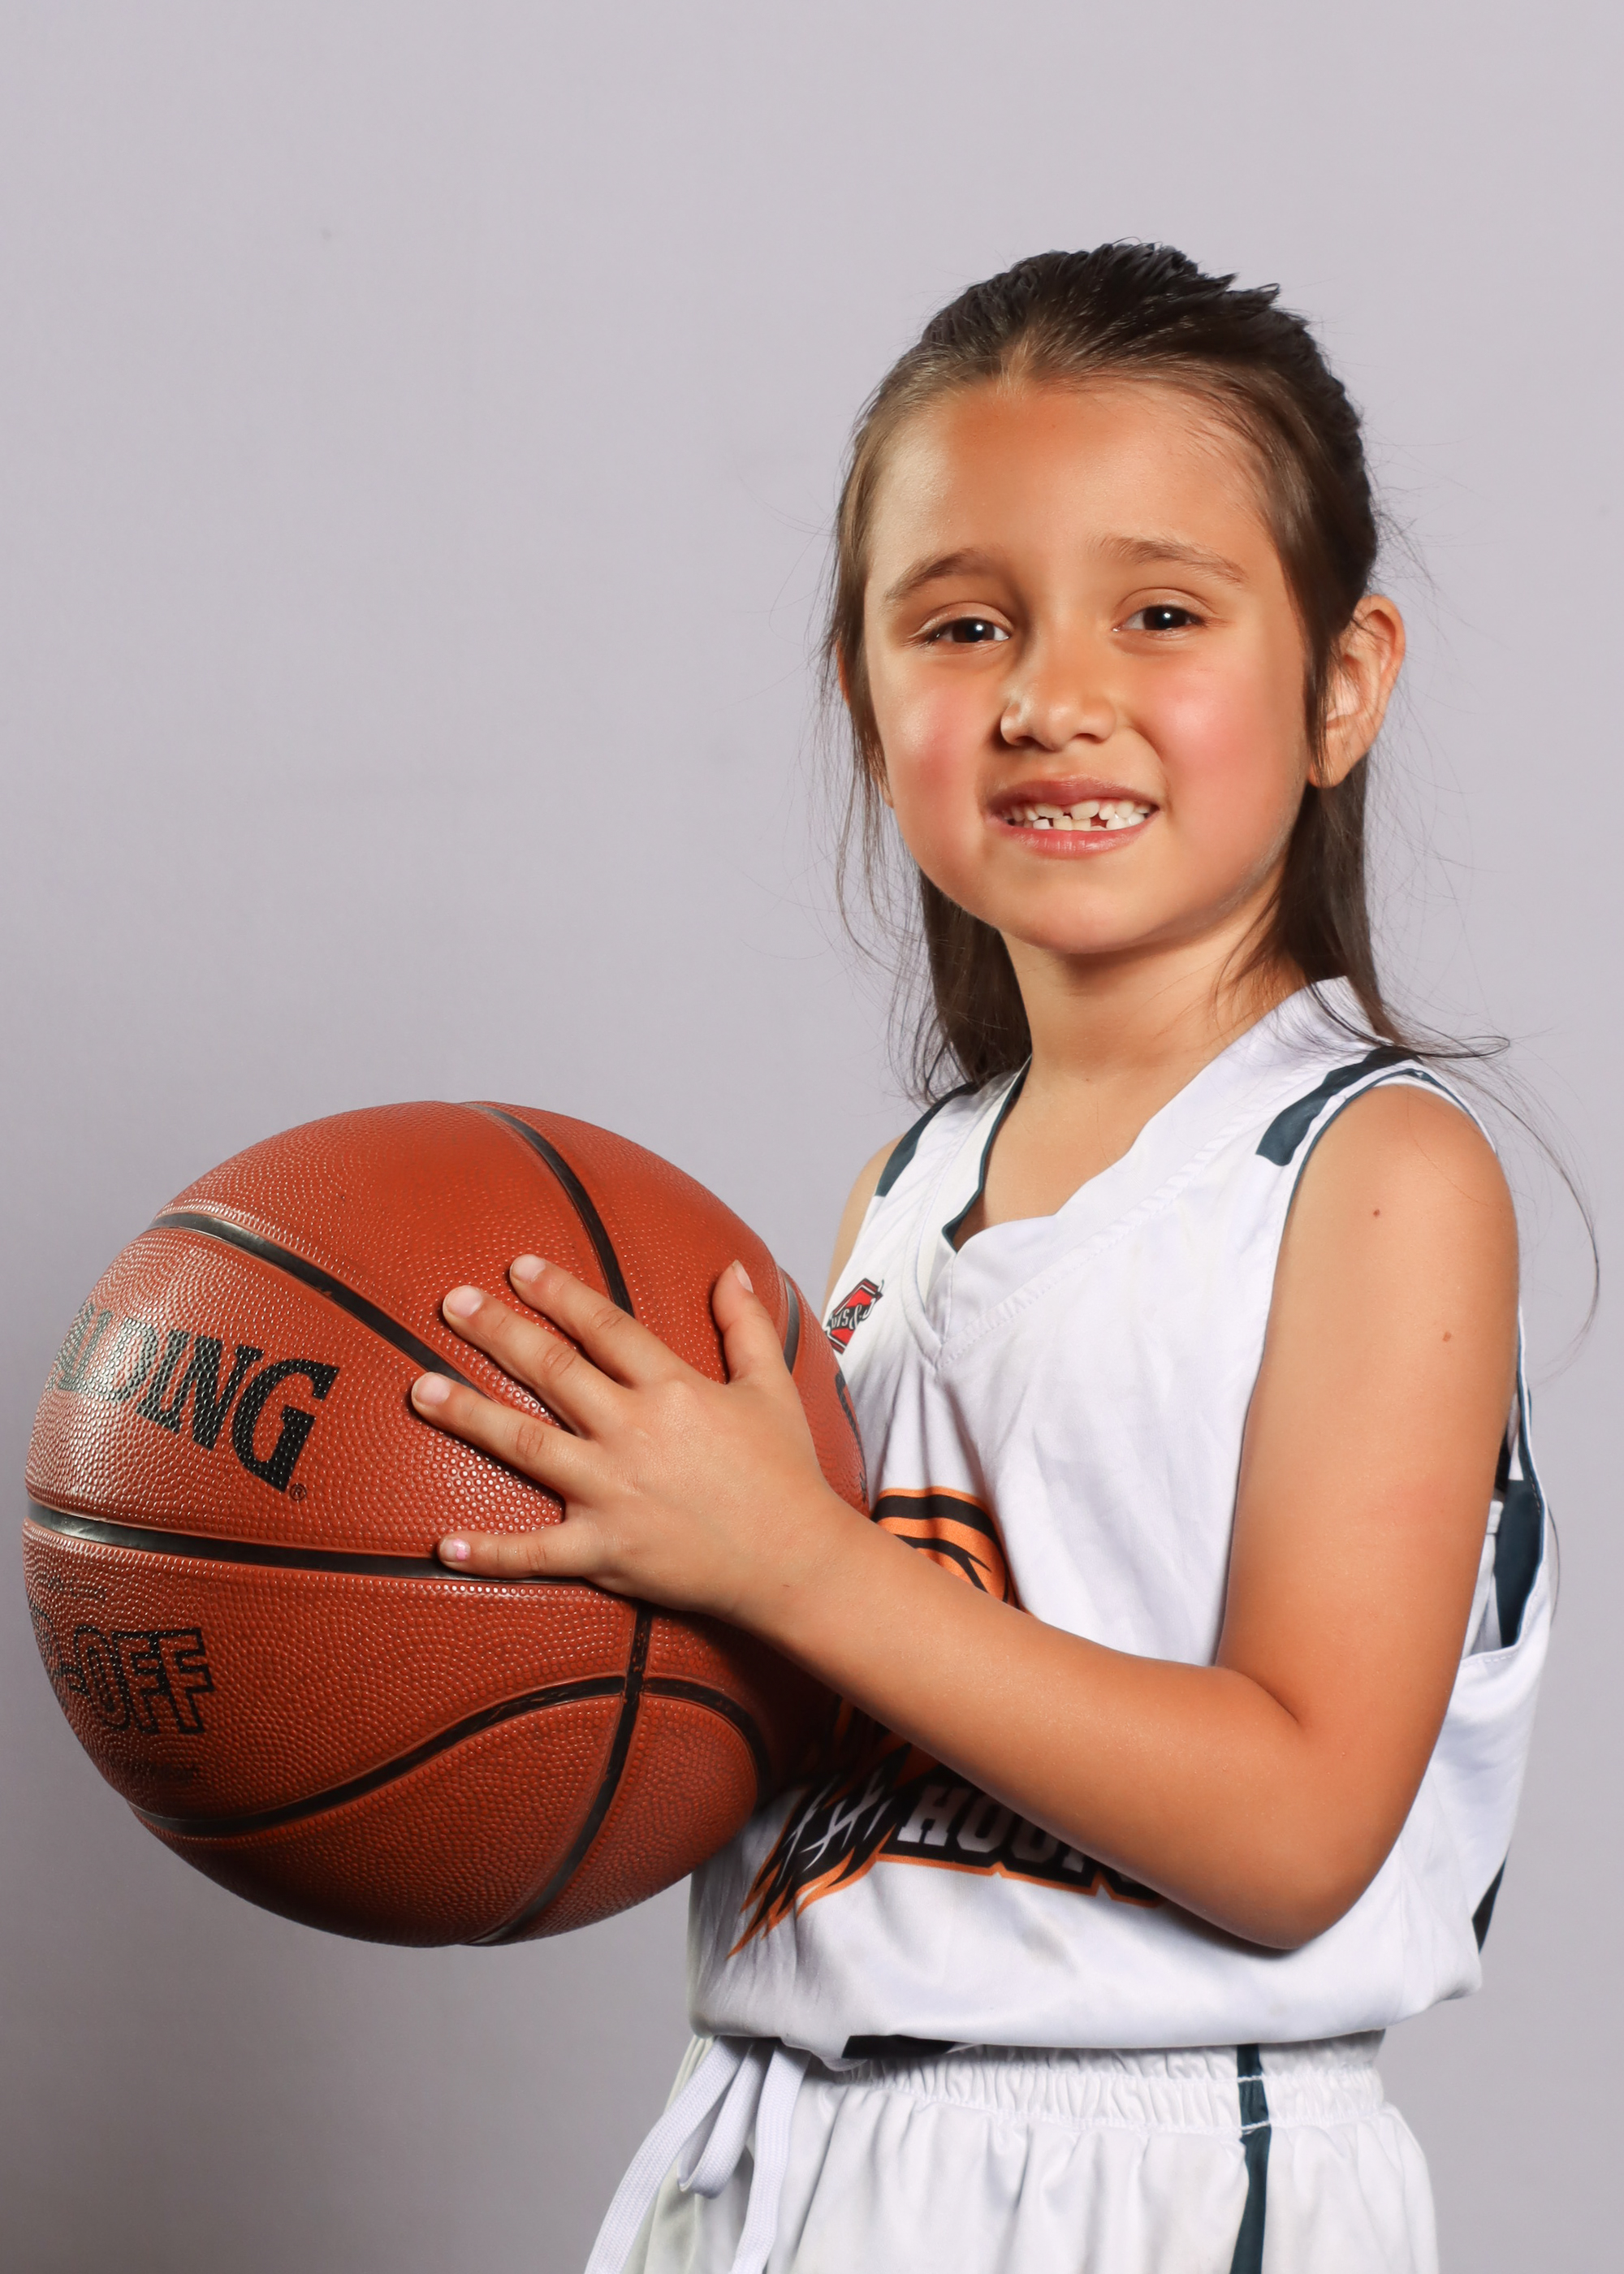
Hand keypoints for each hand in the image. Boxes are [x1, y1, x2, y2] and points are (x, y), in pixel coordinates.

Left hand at [409, 1254, 857, 1624]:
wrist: (797, 1561)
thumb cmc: (786, 1473)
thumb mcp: (772, 1386)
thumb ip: (746, 1324)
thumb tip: (731, 1268)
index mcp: (673, 1388)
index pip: (603, 1326)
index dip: (558, 1292)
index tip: (516, 1267)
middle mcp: (635, 1432)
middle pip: (552, 1370)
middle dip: (496, 1331)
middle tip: (450, 1302)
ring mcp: (615, 1493)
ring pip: (526, 1444)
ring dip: (469, 1415)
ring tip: (421, 1388)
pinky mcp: (607, 1550)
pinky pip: (537, 1553)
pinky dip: (490, 1553)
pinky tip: (443, 1544)